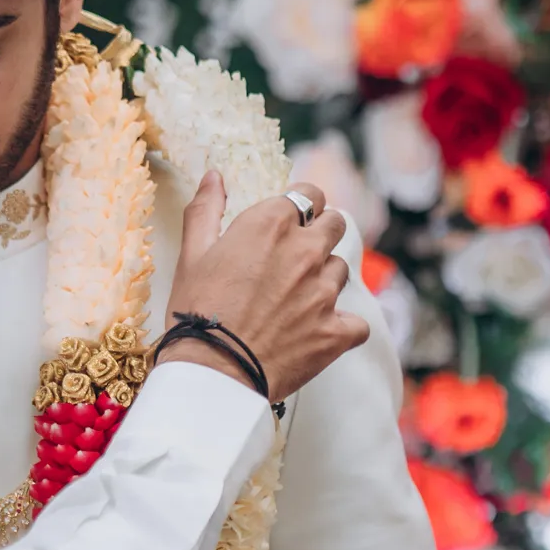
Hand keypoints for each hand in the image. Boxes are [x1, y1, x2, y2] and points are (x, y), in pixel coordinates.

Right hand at [162, 174, 367, 401]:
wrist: (213, 372)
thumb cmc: (196, 312)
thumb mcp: (192, 254)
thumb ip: (207, 209)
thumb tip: (215, 177)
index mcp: (271, 225)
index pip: (310, 194)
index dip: (302, 207)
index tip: (293, 221)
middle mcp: (305, 251)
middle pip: (335, 225)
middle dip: (320, 235)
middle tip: (296, 259)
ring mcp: (324, 292)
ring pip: (341, 271)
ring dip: (325, 280)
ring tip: (295, 302)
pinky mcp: (336, 332)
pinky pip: (357, 323)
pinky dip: (343, 327)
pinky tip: (321, 333)